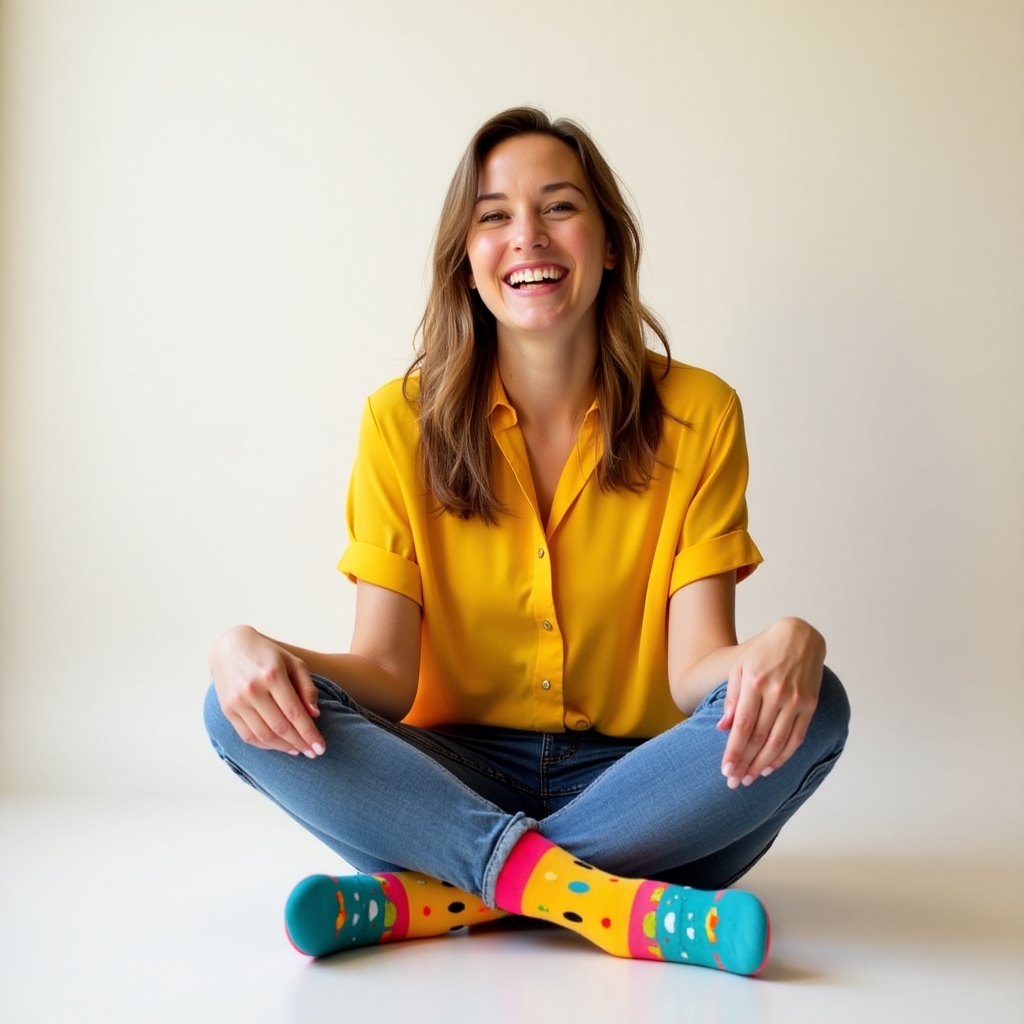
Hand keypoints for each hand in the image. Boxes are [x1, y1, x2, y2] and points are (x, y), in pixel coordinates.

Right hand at [209, 625, 324, 757]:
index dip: (309, 733)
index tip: (321, 747)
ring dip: (284, 748)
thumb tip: (314, 714)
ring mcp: (237, 701)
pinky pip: (248, 736)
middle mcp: (253, 690)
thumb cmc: (268, 654)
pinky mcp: (228, 710)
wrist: (230, 647)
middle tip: (313, 753)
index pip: (294, 712)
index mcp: (272, 675)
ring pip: (264, 735)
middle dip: (300, 743)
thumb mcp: (293, 662)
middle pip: (280, 727)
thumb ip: (306, 687)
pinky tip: (280, 746)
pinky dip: (265, 745)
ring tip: (299, 750)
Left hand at [717, 618, 824, 788]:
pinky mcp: (810, 705)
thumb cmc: (763, 654)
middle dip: (745, 763)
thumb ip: (731, 698)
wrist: (799, 637)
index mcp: (755, 683)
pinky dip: (783, 756)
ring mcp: (796, 700)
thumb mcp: (739, 668)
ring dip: (762, 765)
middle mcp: (776, 693)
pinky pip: (796, 737)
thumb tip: (723, 729)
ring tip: (749, 779)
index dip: (734, 751)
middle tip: (734, 782)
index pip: (743, 726)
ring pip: (778, 742)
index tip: (725, 770)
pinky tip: (770, 768)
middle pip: (759, 738)